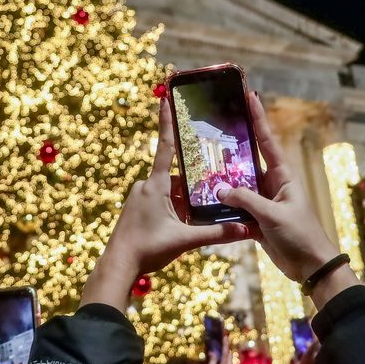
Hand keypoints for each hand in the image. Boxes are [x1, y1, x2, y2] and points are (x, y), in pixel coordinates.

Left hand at [81, 101, 249, 310]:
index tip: (165, 98)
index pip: (166, 146)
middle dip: (192, 187)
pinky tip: (178, 226)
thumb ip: (216, 233)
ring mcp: (139, 197)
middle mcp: (145, 186)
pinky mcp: (136, 208)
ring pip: (170, 192)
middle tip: (207, 195)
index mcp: (156, 185)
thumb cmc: (147, 249)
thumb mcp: (185, 240)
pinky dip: (173, 210)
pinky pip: (160, 201)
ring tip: (190, 221)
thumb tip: (245, 229)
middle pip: (177, 178)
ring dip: (183, 203)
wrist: (118, 265)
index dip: (167, 121)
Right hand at [205, 334, 231, 363]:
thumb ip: (212, 361)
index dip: (225, 344)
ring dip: (226, 354)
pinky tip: (222, 360)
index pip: (225, 353)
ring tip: (221, 350)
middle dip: (226, 348)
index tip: (225, 337)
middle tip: (222, 342)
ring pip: (230, 360)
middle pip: (229, 355)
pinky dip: (226, 360)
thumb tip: (213, 352)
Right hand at [216, 93, 345, 285]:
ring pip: (239, 186)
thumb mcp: (272, 215)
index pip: (267, 141)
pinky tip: (207, 199)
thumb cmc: (299, 235)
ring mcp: (264, 202)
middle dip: (233, 146)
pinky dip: (225, 205)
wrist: (310, 266)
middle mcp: (273, 184)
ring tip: (202, 164)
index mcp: (283, 176)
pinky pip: (237, 207)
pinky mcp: (257, 219)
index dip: (258, 118)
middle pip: (249, 161)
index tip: (250, 96)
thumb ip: (246, 200)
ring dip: (224, 180)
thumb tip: (221, 189)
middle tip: (214, 128)